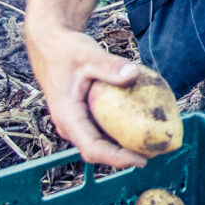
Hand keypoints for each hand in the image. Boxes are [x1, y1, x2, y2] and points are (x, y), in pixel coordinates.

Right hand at [25, 20, 152, 167]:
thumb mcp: (88, 55)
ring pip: (99, 143)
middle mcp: (70, 125)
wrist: (49, 44)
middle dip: (124, 157)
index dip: (118, 159)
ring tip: (151, 145)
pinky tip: (140, 126)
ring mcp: (75, 122)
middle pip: (98, 151)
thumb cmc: (65, 50)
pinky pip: (100, 130)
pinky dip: (119, 133)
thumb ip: (110, 66)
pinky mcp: (81, 116)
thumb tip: (134, 74)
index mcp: (68, 117)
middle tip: (155, 154)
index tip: (142, 160)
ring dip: (122, 147)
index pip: (93, 148)